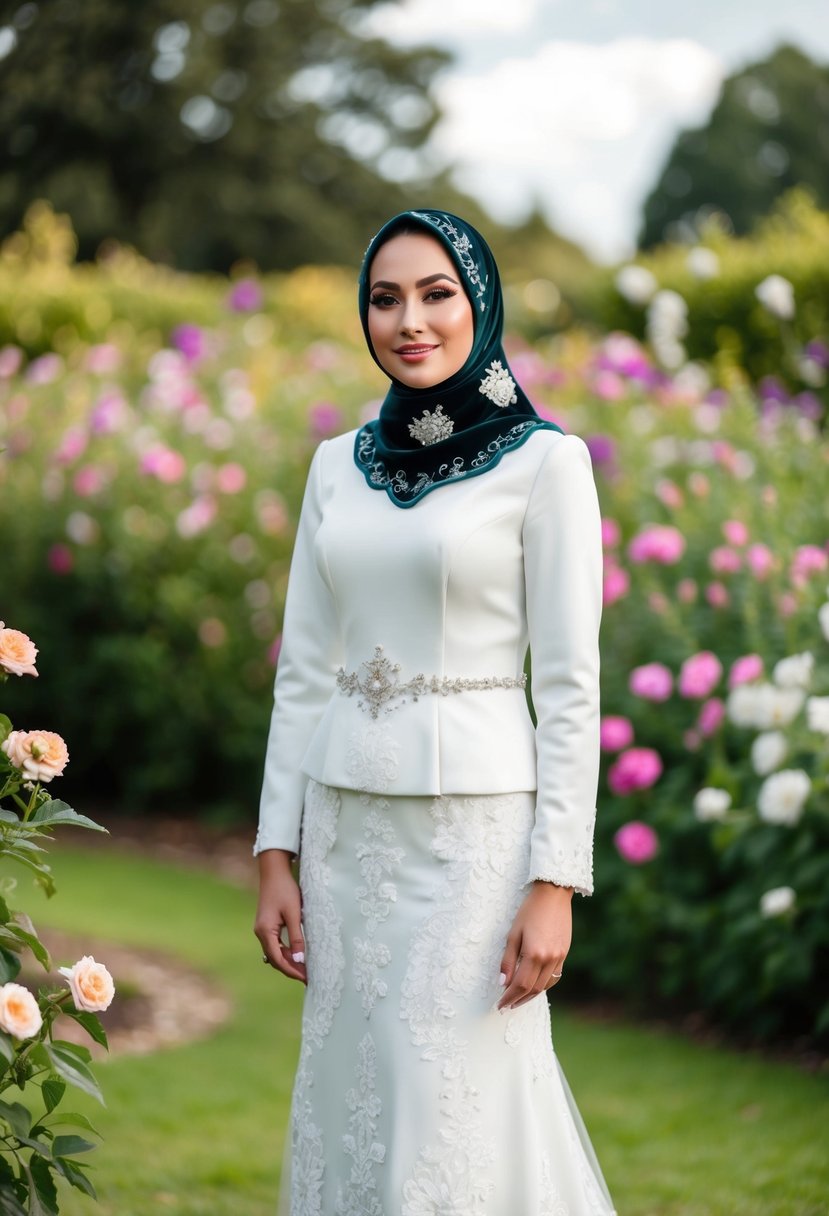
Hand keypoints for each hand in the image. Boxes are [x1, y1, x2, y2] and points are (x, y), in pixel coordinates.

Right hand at [254, 849, 306, 983]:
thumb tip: (300, 959)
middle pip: (275, 959)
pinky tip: (298, 954)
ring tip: (305, 969)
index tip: (306, 978)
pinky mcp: (267, 925)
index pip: (278, 959)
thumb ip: (296, 937)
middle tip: (308, 977)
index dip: (292, 971)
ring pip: (275, 952)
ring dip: (289, 961)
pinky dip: (286, 952)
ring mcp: (263, 929)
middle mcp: (261, 933)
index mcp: (265, 931)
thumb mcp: (293, 914)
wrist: (274, 872)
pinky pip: (276, 944)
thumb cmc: (285, 890)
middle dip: (291, 969)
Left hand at [497, 882, 572, 1010]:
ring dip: (531, 996)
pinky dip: (543, 985)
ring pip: (545, 986)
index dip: (509, 997)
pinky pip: (554, 977)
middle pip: (533, 989)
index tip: (499, 1004)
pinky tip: (534, 986)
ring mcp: (559, 957)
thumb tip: (503, 982)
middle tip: (506, 1006)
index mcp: (534, 954)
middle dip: (518, 1000)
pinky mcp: (564, 953)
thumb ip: (508, 960)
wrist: (553, 894)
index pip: (520, 985)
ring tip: (518, 1000)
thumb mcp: (513, 934)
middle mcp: (549, 959)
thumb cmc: (529, 911)